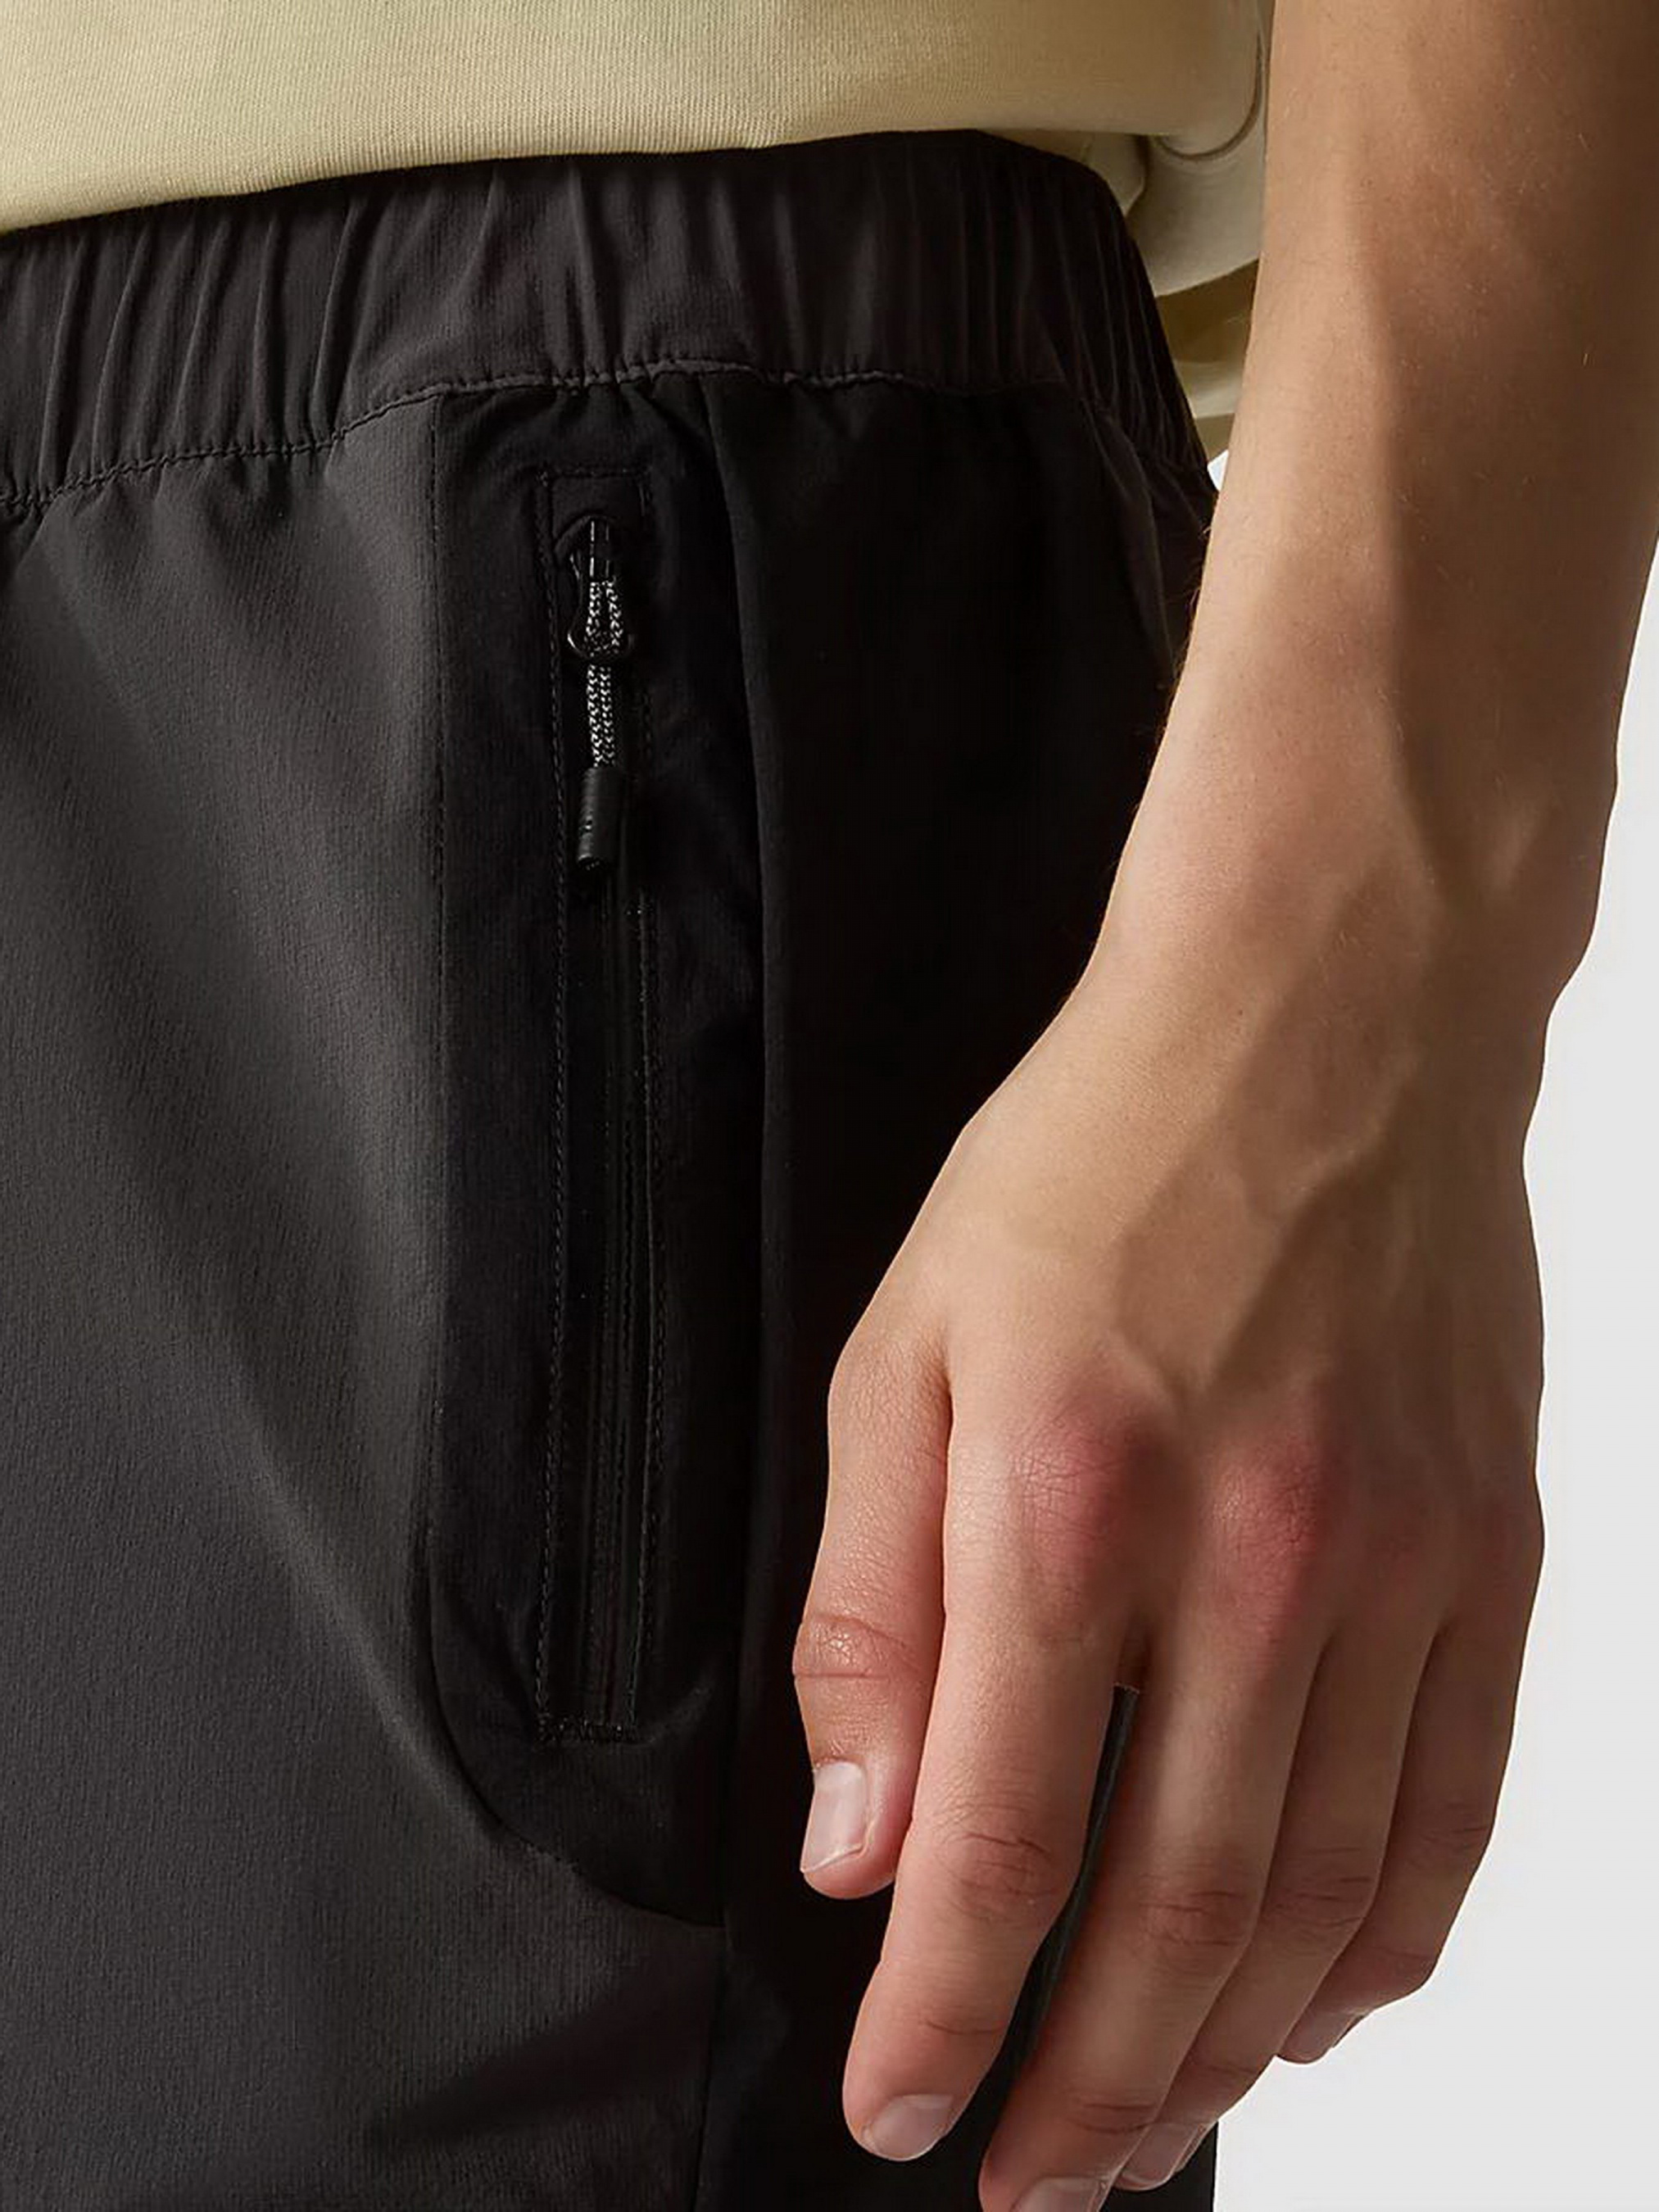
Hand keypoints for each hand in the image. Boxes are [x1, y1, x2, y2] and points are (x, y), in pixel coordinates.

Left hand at [790, 849, 1547, 2209]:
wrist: (1323, 1018)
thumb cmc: (1094, 1162)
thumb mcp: (903, 1349)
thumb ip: (870, 1602)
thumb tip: (858, 1834)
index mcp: (1069, 1500)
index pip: (998, 1840)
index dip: (945, 2014)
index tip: (903, 2113)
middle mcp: (1253, 1555)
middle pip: (1178, 1913)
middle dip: (1092, 2087)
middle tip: (1031, 2178)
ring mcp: (1397, 1563)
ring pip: (1327, 1896)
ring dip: (1233, 2048)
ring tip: (1152, 2124)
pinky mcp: (1491, 1551)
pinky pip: (1457, 1805)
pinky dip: (1387, 1941)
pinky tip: (1316, 2003)